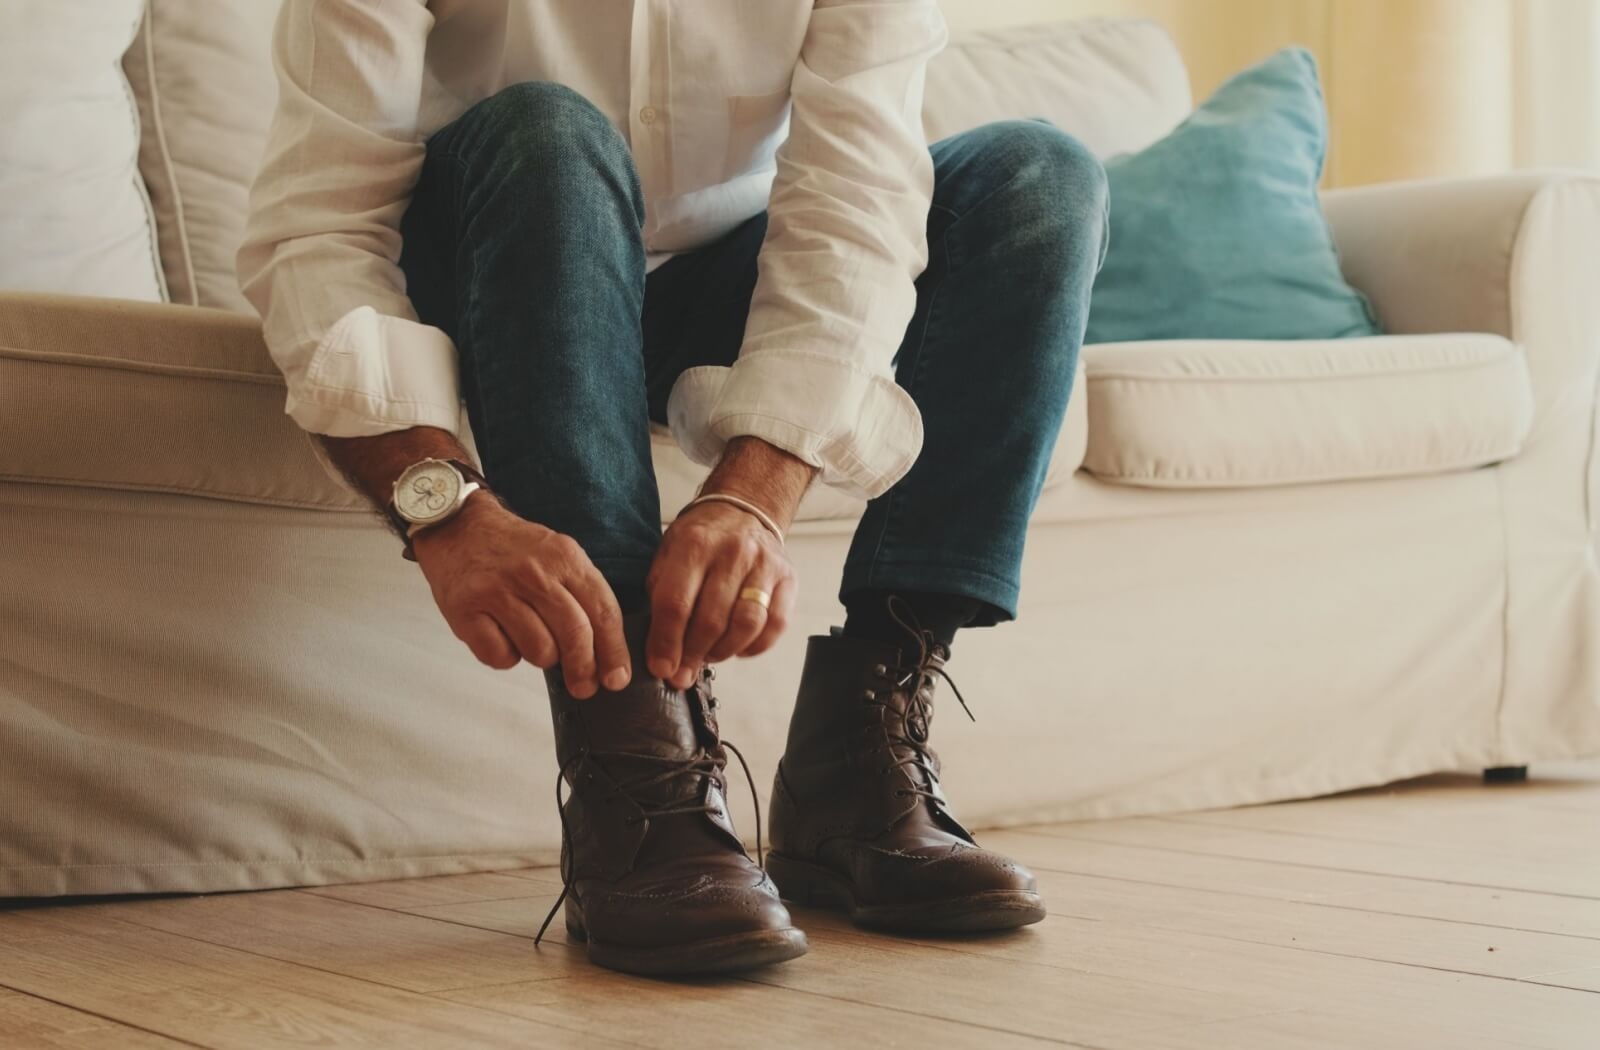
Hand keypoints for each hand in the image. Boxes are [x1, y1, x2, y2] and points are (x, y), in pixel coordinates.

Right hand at [411, 494, 630, 697]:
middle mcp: (533, 573)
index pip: (603, 611)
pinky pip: (500, 656)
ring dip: (541, 657)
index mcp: (564, 557)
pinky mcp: (466, 611)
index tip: (618, 678)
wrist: (457, 527)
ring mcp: (497, 591)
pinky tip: (503, 637)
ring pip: (539, 650)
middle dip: (584, 669)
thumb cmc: (513, 550)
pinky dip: (506, 657)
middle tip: (584, 686)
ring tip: (532, 640)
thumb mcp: (557, 554)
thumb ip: (582, 594)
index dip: (615, 651)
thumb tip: (606, 650)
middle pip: (574, 635)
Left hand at [646, 500, 797, 688]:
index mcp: (694, 544)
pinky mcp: (788, 579)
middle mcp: (732, 552)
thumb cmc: (700, 541)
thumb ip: (662, 598)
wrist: (744, 511)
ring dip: (723, 652)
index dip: (666, 643)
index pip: (676, 603)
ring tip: (708, 656)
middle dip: (693, 655)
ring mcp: (764, 565)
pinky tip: (737, 647)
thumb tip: (662, 655)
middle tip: (682, 673)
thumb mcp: (668, 555)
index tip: (661, 668)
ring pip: (746, 625)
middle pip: (711, 620)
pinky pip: (776, 625)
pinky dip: (754, 646)